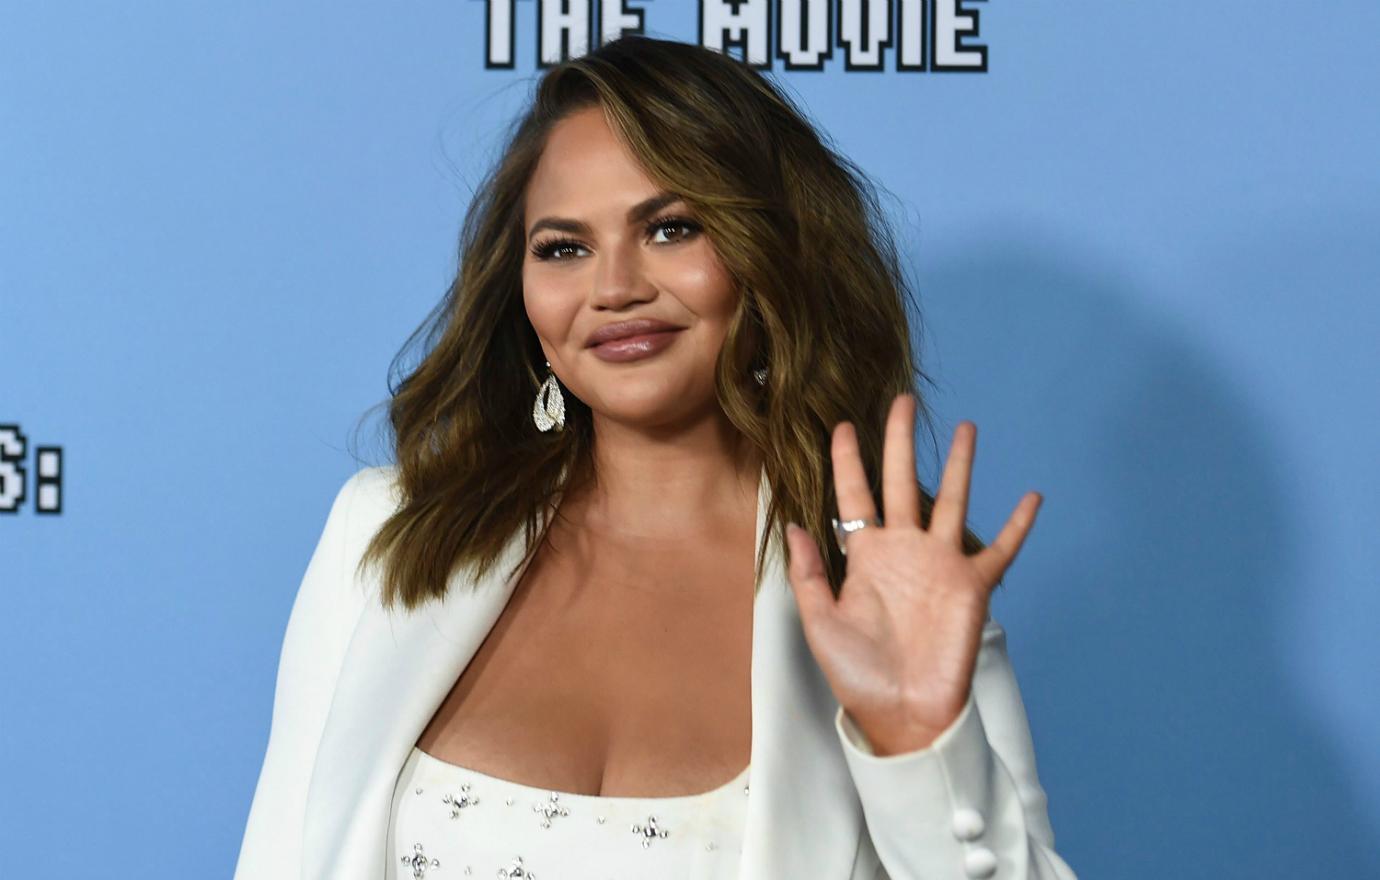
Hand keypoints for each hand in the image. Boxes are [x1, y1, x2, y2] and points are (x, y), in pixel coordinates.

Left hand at [783, 394, 1041, 755]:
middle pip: (901, 482)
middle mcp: (904, 551)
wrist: (901, 714)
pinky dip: (1019, 526)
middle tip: (903, 401)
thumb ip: (808, 574)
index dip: (847, 460)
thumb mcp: (820, 622)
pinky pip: (1001, 551)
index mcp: (865, 556)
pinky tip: (1033, 497)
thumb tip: (794, 523)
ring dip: (961, 466)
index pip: (854, 495)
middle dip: (900, 442)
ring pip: (953, 502)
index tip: (840, 424)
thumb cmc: (857, 674)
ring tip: (968, 428)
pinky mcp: (972, 587)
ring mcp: (941, 566)